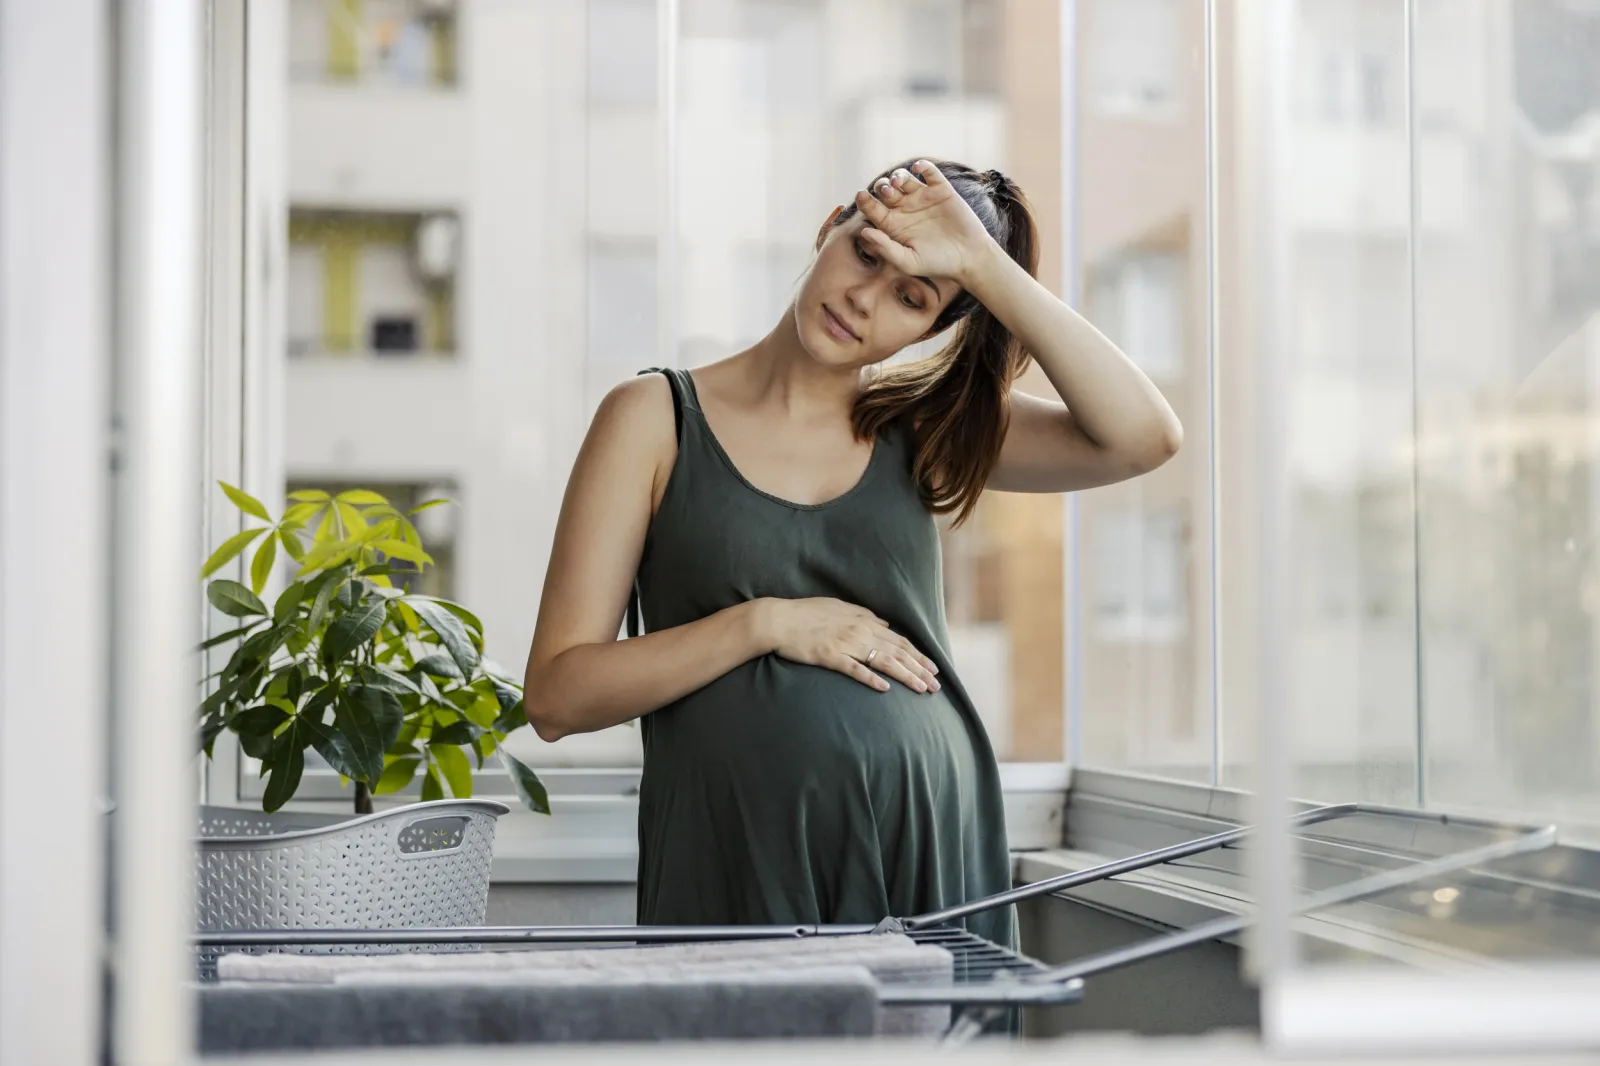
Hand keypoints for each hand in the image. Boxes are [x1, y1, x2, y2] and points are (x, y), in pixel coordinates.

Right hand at [754, 597, 940, 693]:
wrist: (778, 619)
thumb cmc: (806, 613)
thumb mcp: (838, 607)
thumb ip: (863, 615)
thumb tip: (883, 624)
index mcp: (862, 619)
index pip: (898, 640)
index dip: (918, 654)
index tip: (933, 667)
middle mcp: (859, 631)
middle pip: (897, 652)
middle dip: (920, 668)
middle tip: (937, 684)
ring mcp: (845, 644)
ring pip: (883, 661)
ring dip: (906, 675)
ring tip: (922, 689)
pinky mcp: (830, 656)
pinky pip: (855, 669)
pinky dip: (872, 679)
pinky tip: (886, 689)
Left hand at [851, 160, 996, 288]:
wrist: (969, 258)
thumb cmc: (937, 264)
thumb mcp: (908, 261)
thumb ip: (885, 248)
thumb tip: (863, 231)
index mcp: (893, 225)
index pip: (873, 209)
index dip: (865, 201)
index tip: (861, 196)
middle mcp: (905, 208)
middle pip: (885, 190)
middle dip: (882, 187)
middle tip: (886, 191)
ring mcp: (922, 198)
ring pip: (904, 178)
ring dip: (898, 176)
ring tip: (898, 182)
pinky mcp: (941, 190)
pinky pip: (929, 172)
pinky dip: (922, 166)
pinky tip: (918, 169)